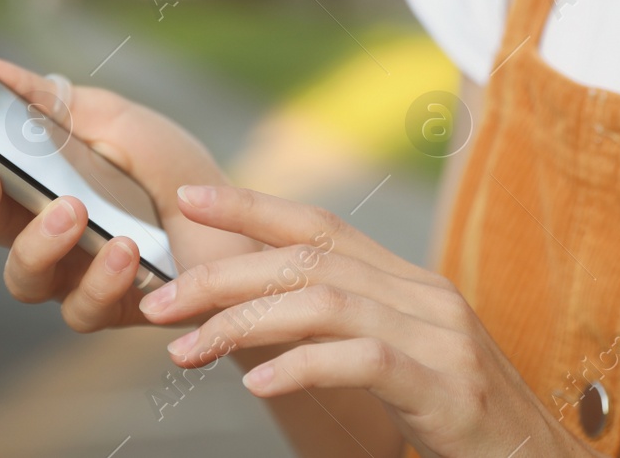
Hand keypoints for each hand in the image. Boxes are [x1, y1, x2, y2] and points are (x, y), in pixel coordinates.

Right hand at [0, 52, 259, 332]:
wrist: (234, 220)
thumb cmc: (167, 167)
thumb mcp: (111, 117)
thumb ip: (45, 98)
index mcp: (37, 184)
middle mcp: (43, 234)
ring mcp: (71, 275)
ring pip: (25, 277)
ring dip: (41, 243)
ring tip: (74, 211)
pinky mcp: (108, 308)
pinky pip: (82, 307)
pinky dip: (100, 279)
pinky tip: (124, 252)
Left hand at [136, 185, 587, 457]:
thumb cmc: (459, 419)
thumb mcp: (400, 358)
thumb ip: (345, 326)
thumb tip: (259, 314)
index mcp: (409, 280)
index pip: (320, 224)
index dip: (252, 206)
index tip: (189, 201)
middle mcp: (423, 294)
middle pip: (308, 261)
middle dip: (224, 277)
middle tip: (161, 303)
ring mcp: (438, 336)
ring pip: (323, 303)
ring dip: (243, 324)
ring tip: (188, 351)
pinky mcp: (444, 386)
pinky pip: (360, 360)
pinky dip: (299, 366)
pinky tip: (255, 384)